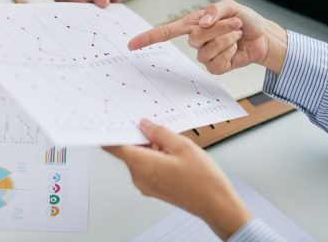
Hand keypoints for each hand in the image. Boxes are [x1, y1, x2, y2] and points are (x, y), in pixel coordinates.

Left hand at [104, 119, 251, 240]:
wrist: (216, 205)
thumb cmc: (203, 180)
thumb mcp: (182, 145)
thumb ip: (159, 132)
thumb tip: (145, 125)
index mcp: (143, 165)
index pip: (114, 147)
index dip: (110, 132)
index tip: (111, 121)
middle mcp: (140, 178)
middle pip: (128, 150)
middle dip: (138, 137)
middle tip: (154, 126)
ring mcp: (146, 185)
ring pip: (138, 158)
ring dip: (149, 147)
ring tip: (171, 143)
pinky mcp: (154, 189)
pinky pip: (146, 167)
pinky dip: (154, 157)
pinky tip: (172, 153)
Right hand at [129, 0, 287, 73]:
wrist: (262, 36)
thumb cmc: (245, 19)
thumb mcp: (231, 6)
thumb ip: (215, 10)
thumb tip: (202, 21)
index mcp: (193, 24)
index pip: (166, 31)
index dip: (148, 37)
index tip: (132, 44)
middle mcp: (196, 40)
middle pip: (195, 38)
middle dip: (219, 29)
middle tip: (235, 23)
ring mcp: (205, 54)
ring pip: (207, 51)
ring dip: (227, 40)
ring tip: (236, 34)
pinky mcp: (216, 66)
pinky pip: (217, 63)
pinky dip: (230, 53)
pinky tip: (235, 48)